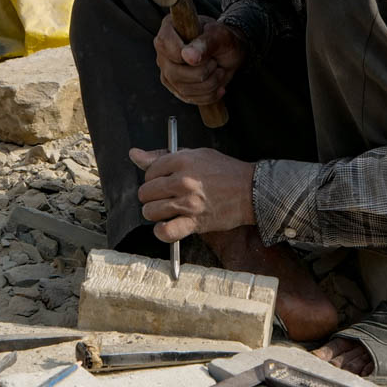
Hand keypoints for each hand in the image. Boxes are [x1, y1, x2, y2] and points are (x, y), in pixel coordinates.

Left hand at [130, 146, 255, 240]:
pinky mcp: (195, 222)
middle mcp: (183, 181)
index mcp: (182, 161)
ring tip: (166, 210)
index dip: (154, 177)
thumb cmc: (225, 171)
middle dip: (151, 196)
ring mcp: (188, 203)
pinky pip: (166, 231)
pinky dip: (162, 231)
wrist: (252, 190)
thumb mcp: (196, 154)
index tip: (164, 180)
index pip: (149, 171)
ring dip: (155, 213)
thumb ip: (162, 156)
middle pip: (146, 192)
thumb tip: (134, 154)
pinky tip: (166, 226)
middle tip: (165, 197)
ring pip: (151, 211)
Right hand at [154, 16, 245, 105]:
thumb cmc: (223, 40)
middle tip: (215, 63)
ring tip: (218, 71)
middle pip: (174, 73)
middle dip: (202, 72)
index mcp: (169, 29)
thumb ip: (204, 43)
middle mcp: (164, 52)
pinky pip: (190, 98)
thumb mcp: (219, 36)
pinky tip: (218, 85)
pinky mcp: (176, 87)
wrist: (229, 53)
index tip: (206, 55)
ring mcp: (168, 71)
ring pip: (183, 89)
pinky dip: (209, 95)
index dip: (185, 54)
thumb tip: (188, 56)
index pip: (165, 45)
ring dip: (209, 84)